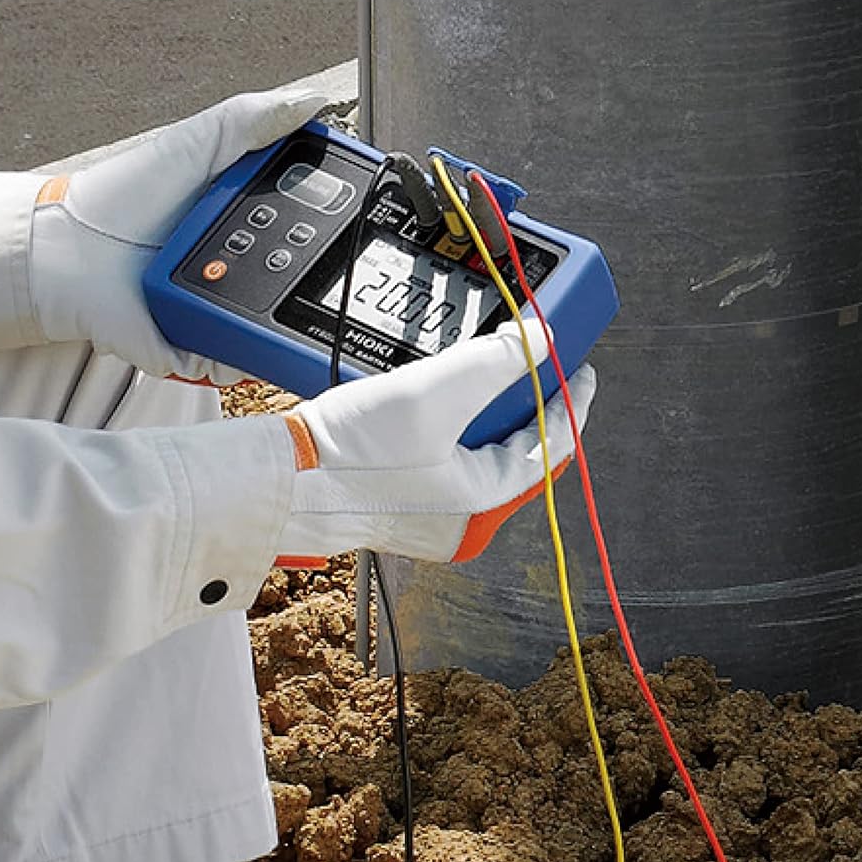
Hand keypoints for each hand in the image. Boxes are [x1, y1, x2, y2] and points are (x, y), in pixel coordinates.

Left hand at [29, 87, 322, 378]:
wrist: (68, 252)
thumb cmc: (122, 196)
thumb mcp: (198, 144)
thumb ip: (254, 121)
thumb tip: (315, 103)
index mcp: (238, 223)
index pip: (300, 229)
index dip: (332, 228)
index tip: (360, 219)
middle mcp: (231, 270)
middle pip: (293, 283)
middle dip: (314, 280)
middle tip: (334, 268)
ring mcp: (213, 312)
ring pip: (266, 327)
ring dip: (279, 320)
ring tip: (284, 304)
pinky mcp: (193, 348)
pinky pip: (230, 363)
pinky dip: (240, 358)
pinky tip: (246, 345)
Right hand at [277, 322, 596, 563]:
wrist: (283, 479)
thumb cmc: (350, 453)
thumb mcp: (433, 392)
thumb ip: (494, 361)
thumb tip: (539, 339)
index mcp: (482, 506)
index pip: (551, 447)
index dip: (569, 400)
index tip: (578, 367)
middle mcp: (464, 522)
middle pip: (517, 449)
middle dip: (522, 400)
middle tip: (525, 358)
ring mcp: (435, 518)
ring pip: (481, 452)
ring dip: (484, 409)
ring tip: (474, 372)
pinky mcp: (407, 506)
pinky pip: (449, 460)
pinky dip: (452, 426)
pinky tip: (436, 399)